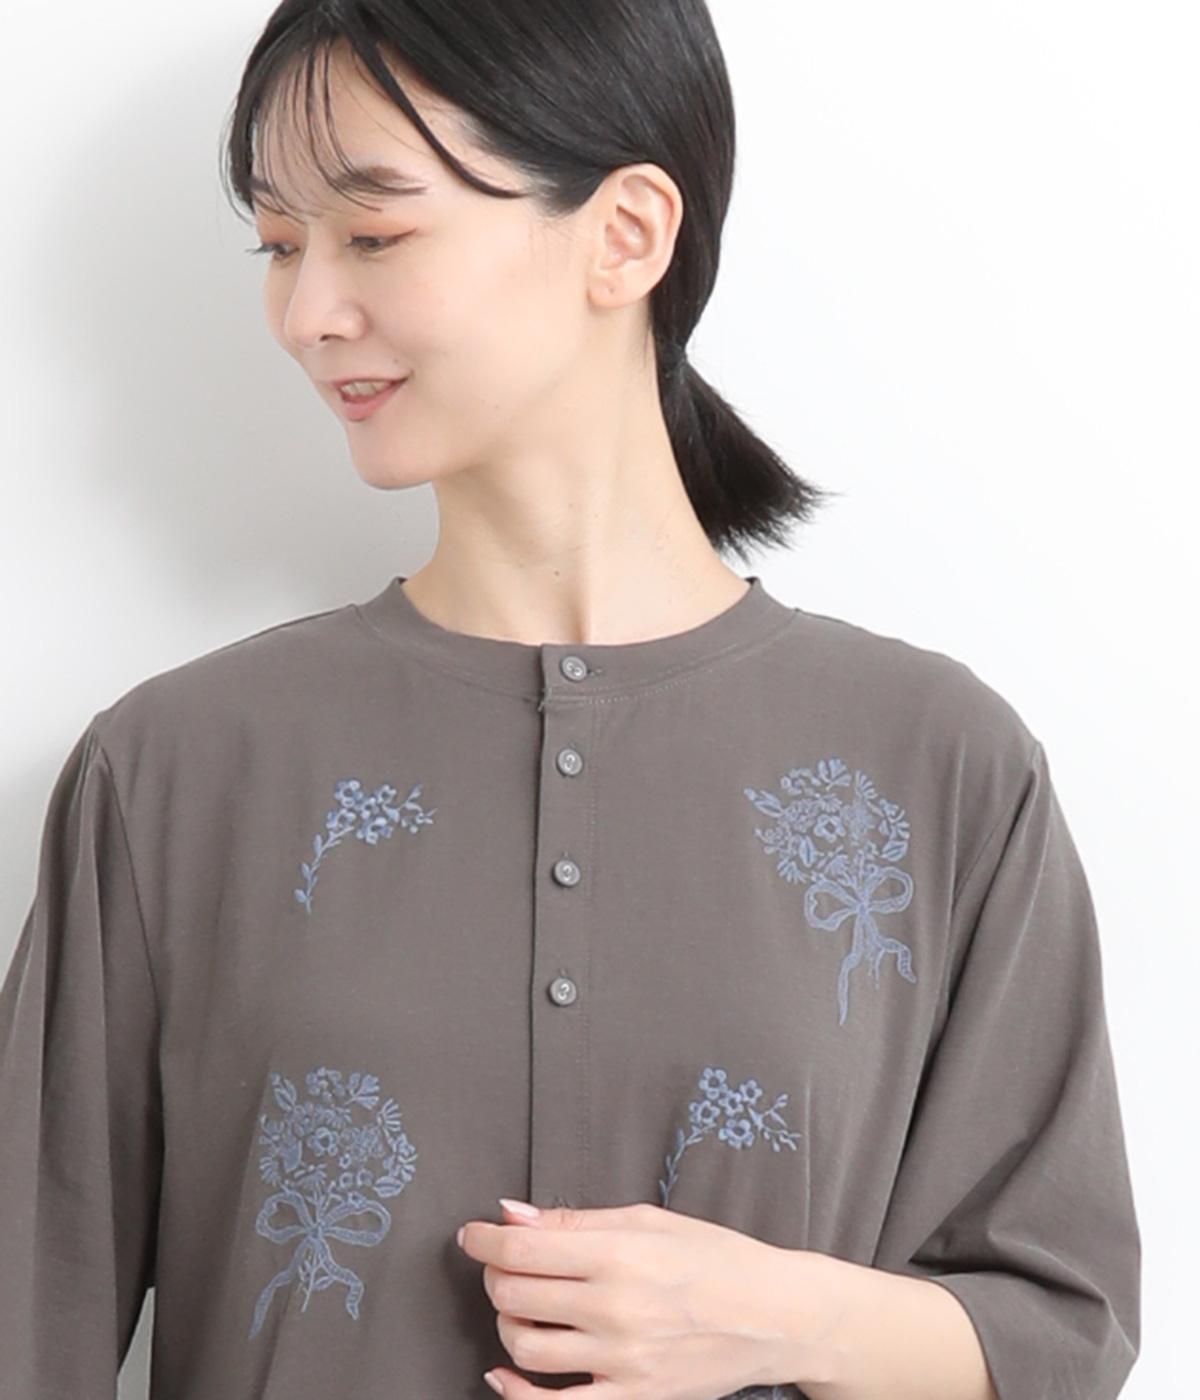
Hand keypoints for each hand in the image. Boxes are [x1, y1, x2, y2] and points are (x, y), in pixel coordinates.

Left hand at [456, 1197, 830, 1396]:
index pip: (521, 1249)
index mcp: (618, 1254)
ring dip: (506, 1324)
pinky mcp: (633, 1398)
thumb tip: (511, 1215)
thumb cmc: (714, 1255)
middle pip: (515, 1296)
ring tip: (520, 1308)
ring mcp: (622, 1360)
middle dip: (495, 1275)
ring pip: (525, 1349)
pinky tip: (502, 1377)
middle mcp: (614, 1308)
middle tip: (503, 1265)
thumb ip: (576, 1220)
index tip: (472, 1234)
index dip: (483, 1240)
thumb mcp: (648, 1219)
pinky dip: (517, 1395)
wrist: (775, 1315)